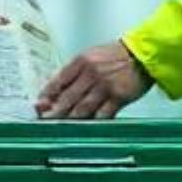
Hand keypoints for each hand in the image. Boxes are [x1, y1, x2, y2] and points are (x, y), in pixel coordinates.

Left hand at [37, 42, 151, 119]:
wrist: (143, 53)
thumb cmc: (116, 56)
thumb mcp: (90, 56)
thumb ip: (74, 72)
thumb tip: (56, 90)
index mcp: (81, 62)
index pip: (57, 81)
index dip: (46, 96)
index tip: (39, 106)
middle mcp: (90, 74)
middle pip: (67, 98)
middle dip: (54, 112)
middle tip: (46, 121)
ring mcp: (104, 87)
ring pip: (81, 109)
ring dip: (70, 120)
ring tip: (62, 127)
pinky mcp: (118, 97)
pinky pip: (102, 115)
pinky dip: (93, 122)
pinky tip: (86, 128)